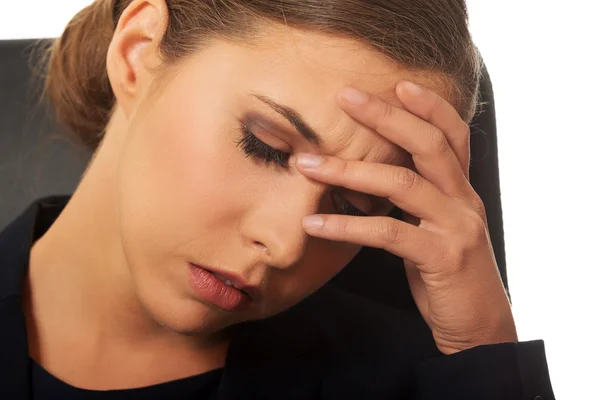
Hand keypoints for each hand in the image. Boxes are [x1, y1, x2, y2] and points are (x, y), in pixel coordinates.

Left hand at [297, 82, 517, 354]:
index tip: (397, 84)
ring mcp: (457, 227)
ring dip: (350, 170)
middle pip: (429, 144)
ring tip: (307, 165)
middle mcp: (464, 201)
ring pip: (403, 184)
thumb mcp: (435, 229)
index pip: (453, 135)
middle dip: (386, 117)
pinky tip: (314, 224)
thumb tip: (369, 177)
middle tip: (346, 97)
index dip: (430, 106)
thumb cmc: (447, 274)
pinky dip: (347, 226)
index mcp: (461, 191)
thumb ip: (415, 202)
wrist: (478, 326)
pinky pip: (389, 233)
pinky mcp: (442, 258)